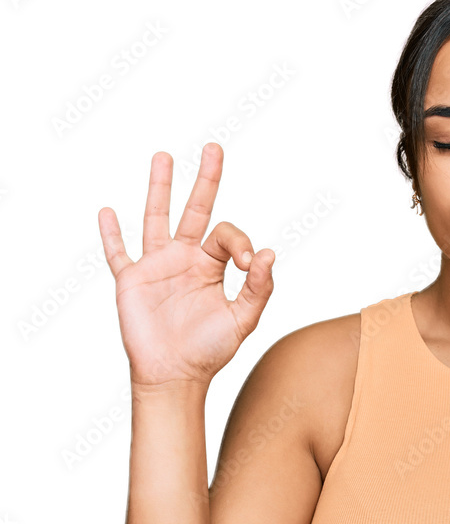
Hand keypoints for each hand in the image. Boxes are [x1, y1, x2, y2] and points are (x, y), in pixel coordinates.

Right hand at [99, 143, 275, 388]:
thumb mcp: (243, 319)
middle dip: (205, 180)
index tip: (249, 263)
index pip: (227, 234)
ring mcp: (157, 266)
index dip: (241, 241)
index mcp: (213, 266)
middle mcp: (185, 259)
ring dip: (160, 188)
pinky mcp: (131, 280)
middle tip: (213, 148)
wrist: (175, 375)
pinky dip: (110, 234)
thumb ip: (259, 288)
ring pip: (156, 217)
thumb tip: (269, 253)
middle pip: (195, 210)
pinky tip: (106, 212)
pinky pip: (118, 253)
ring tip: (164, 156)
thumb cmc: (210, 350)